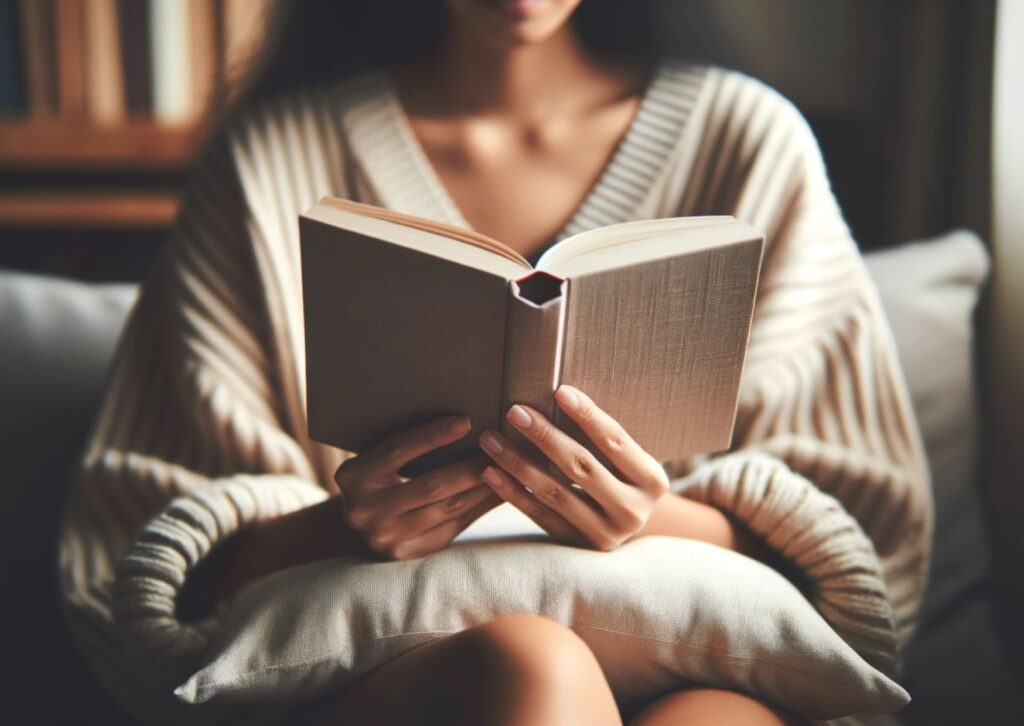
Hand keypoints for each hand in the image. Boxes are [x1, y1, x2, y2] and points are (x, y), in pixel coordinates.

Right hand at [334, 415, 502, 560]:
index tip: (466, 421)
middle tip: (502, 448)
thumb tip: (462, 421)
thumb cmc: (377, 478)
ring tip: (511, 468)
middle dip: (471, 465)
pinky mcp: (411, 553)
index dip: (432, 436)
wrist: (361, 526)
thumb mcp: (376, 460)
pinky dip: (481, 506)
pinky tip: (502, 491)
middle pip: (429, 484)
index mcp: (353, 477)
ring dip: (485, 487)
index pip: (397, 451)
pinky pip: (456, 526)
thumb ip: (405, 446)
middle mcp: (366, 511)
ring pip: (448, 508)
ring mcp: (388, 537)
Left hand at [477, 385, 669, 551]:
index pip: (615, 440)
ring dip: (518, 463)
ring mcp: (606, 534)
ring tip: (491, 439)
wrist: (624, 527)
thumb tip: (557, 393)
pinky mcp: (577, 547)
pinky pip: (540, 516)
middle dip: (545, 436)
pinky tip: (490, 472)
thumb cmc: (621, 477)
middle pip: (582, 466)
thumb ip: (602, 437)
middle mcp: (633, 511)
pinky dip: (512, 492)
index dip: (588, 415)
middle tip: (515, 411)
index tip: (559, 390)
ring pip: (555, 493)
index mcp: (653, 481)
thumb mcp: (627, 460)